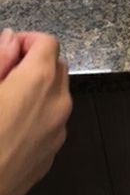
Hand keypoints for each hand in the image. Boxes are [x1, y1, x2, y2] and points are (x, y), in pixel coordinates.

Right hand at [0, 32, 71, 194]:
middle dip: (34, 64)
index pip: (48, 42)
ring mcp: (58, 132)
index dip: (26, 41)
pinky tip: (9, 130)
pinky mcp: (51, 156)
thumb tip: (12, 39)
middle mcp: (58, 103)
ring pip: (57, 96)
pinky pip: (51, 124)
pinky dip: (38, 117)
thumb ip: (0, 58)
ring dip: (38, 91)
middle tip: (4, 77)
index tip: (6, 53)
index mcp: (40, 81)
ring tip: (5, 104)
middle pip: (57, 67)